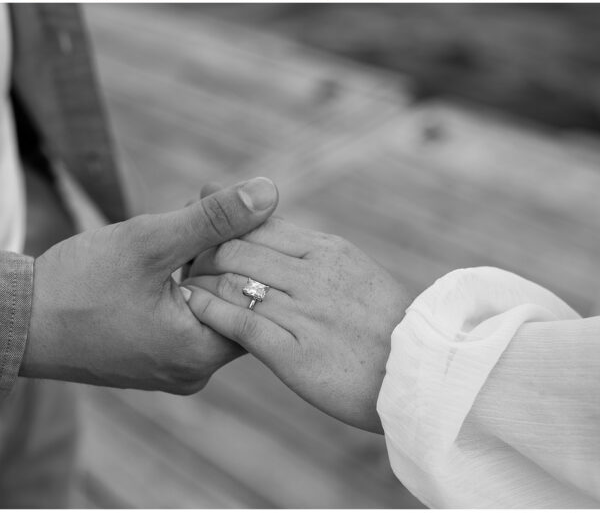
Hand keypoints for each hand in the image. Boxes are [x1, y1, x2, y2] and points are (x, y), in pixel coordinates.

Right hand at [20, 177, 278, 393]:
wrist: (16, 322)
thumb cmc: (80, 284)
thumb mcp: (151, 241)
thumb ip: (214, 219)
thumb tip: (270, 192)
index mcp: (201, 351)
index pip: (258, 293)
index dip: (248, 240)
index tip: (225, 202)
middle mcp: (195, 369)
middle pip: (237, 296)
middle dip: (225, 243)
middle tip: (205, 198)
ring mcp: (174, 365)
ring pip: (212, 298)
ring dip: (204, 254)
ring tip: (188, 212)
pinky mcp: (156, 354)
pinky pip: (188, 309)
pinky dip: (185, 273)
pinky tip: (170, 241)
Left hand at [183, 215, 411, 431]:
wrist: (418, 378)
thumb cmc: (381, 324)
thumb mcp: (350, 269)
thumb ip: (307, 248)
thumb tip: (268, 221)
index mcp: (327, 250)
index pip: (259, 224)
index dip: (223, 227)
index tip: (200, 232)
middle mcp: (313, 275)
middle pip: (238, 248)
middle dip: (203, 250)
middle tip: (182, 258)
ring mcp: (304, 313)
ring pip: (232, 281)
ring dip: (199, 279)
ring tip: (180, 283)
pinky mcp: (294, 353)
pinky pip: (239, 323)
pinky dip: (208, 310)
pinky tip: (191, 307)